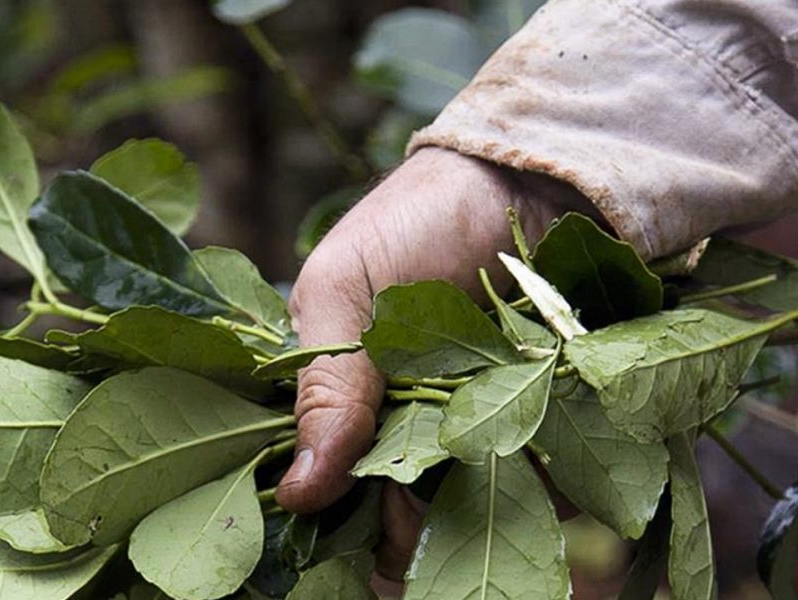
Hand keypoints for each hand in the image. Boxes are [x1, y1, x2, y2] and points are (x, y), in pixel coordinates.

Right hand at [273, 147, 582, 577]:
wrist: (524, 178)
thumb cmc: (415, 221)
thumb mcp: (346, 290)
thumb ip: (325, 385)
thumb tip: (295, 493)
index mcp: (345, 400)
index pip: (335, 489)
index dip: (350, 514)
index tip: (373, 512)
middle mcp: (408, 426)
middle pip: (404, 517)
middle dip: (418, 523)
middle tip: (438, 498)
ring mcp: (478, 428)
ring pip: (475, 510)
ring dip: (488, 503)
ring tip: (507, 445)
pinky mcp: (545, 423)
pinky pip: (548, 482)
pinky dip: (553, 478)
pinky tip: (557, 441)